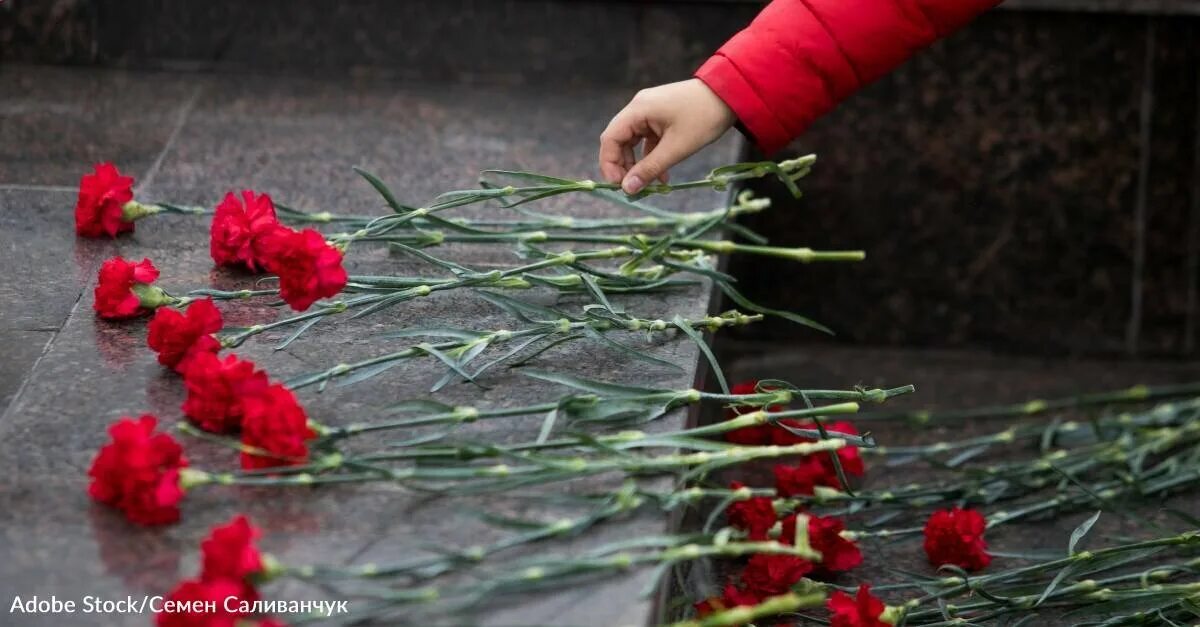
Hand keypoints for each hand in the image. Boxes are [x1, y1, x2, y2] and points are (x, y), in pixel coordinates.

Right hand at [599, 79, 735, 194]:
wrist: (731, 95)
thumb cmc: (704, 118)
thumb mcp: (677, 148)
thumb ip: (650, 169)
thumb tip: (627, 189)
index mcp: (638, 110)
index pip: (610, 139)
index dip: (609, 164)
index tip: (619, 186)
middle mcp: (639, 108)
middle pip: (619, 141)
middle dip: (624, 166)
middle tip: (634, 188)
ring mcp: (650, 111)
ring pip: (633, 142)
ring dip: (639, 164)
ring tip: (650, 185)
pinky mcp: (660, 116)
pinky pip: (648, 139)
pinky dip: (652, 157)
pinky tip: (663, 175)